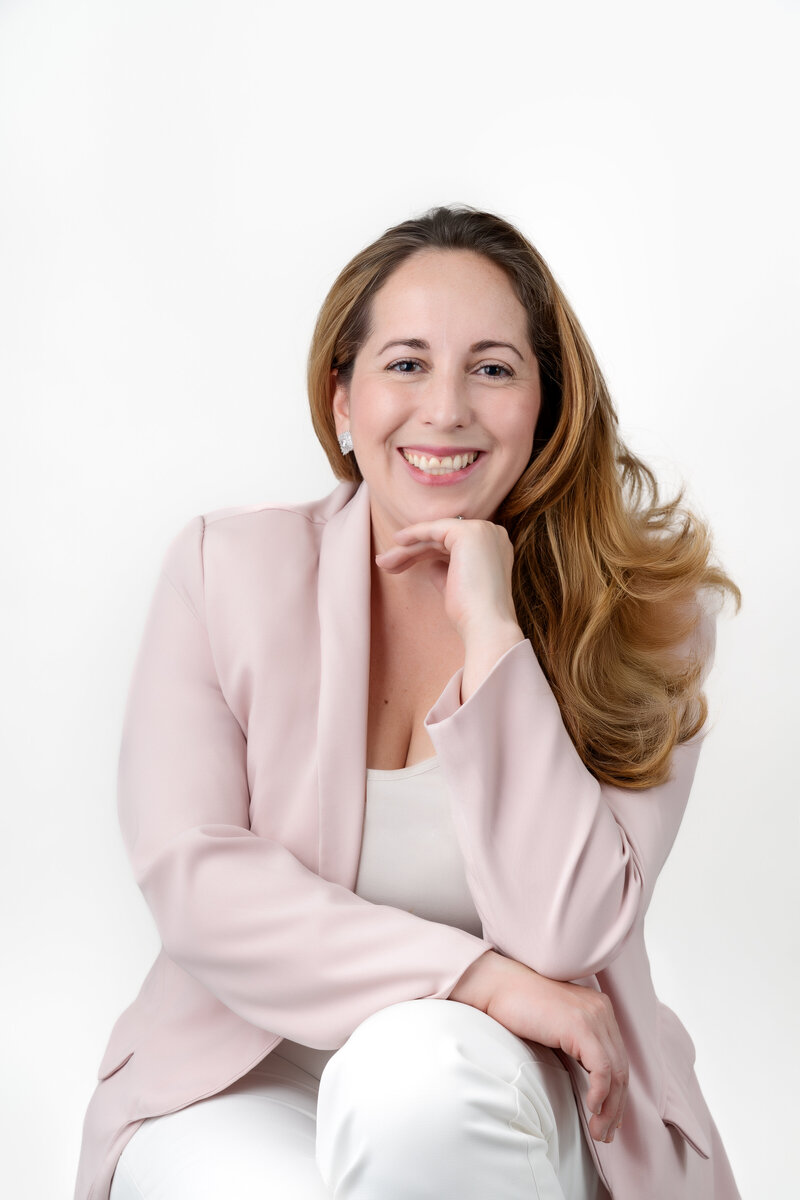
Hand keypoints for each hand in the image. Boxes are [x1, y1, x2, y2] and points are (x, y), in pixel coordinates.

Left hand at [374, 517, 517, 643]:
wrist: (485, 625)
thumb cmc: (471, 613)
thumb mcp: (456, 587)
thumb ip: (446, 572)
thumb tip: (432, 564)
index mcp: (494, 547)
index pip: (452, 545)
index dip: (425, 553)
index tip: (401, 566)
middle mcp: (492, 534)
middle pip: (442, 540)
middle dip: (412, 552)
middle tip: (386, 564)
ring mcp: (482, 531)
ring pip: (436, 535)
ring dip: (407, 549)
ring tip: (383, 562)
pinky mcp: (468, 532)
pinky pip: (434, 529)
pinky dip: (414, 533)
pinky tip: (397, 541)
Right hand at [450, 951, 628, 1143]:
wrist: (498, 986)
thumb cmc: (519, 1008)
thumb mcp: (558, 1027)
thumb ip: (578, 1044)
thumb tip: (591, 1082)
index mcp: (600, 1009)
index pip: (618, 1058)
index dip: (618, 1093)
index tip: (611, 1119)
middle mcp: (602, 1010)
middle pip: (621, 1068)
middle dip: (616, 1106)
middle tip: (606, 1133)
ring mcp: (594, 1016)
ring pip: (615, 1072)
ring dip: (609, 1108)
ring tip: (598, 1131)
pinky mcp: (582, 1026)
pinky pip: (602, 1068)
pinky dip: (600, 1093)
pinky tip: (591, 1108)